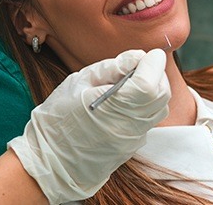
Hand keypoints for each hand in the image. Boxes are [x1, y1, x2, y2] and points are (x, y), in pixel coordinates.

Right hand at [7, 49, 169, 203]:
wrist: (51, 159)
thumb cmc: (59, 116)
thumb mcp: (79, 82)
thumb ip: (111, 68)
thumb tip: (137, 56)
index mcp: (111, 108)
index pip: (148, 84)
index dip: (153, 64)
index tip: (150, 53)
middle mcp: (128, 127)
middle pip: (160, 95)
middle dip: (156, 73)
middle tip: (141, 63)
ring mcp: (132, 140)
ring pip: (159, 108)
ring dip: (154, 88)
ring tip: (132, 79)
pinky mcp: (132, 146)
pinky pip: (149, 120)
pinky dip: (146, 103)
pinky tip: (126, 98)